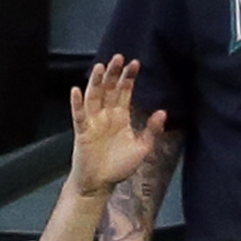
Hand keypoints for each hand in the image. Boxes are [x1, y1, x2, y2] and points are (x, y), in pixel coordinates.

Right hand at [69, 56, 166, 197]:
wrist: (100, 183)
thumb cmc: (119, 166)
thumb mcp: (142, 148)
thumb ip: (152, 131)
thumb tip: (163, 112)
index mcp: (120, 116)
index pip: (124, 92)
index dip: (129, 78)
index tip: (136, 63)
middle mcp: (106, 115)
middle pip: (109, 89)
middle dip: (114, 74)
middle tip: (119, 57)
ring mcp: (93, 121)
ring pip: (94, 97)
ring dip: (97, 82)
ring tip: (101, 67)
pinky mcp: (82, 131)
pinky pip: (78, 115)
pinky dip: (77, 103)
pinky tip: (76, 90)